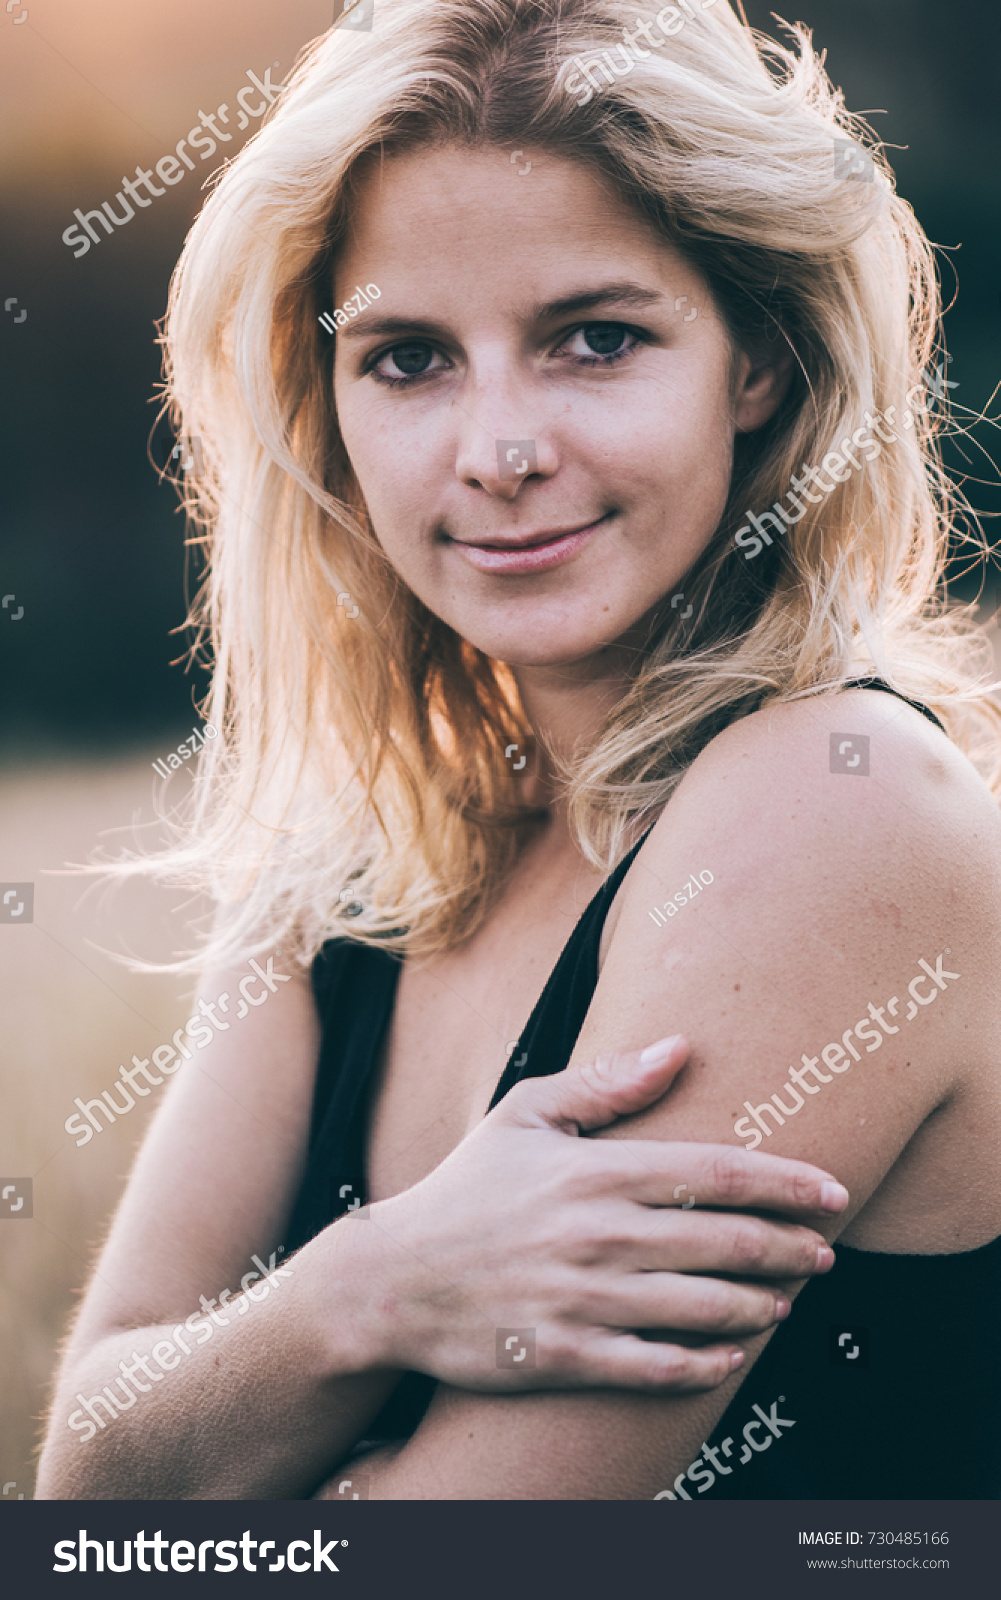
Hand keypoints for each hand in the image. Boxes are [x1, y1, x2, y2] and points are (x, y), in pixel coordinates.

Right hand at [357, 1036, 845, 1392]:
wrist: (391, 1281)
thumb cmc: (465, 1189)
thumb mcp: (523, 1115)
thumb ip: (604, 1083)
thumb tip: (679, 1047)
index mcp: (595, 1171)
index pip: (716, 1172)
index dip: (786, 1184)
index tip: (833, 1193)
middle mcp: (598, 1235)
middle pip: (725, 1242)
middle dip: (790, 1249)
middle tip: (825, 1254)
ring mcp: (582, 1300)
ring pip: (703, 1307)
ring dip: (760, 1306)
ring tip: (787, 1302)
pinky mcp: (564, 1356)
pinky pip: (656, 1367)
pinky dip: (704, 1364)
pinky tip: (731, 1356)